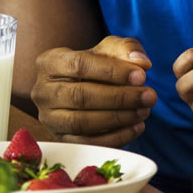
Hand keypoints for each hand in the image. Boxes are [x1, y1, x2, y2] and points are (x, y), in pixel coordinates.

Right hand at [31, 36, 156, 146]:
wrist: (81, 88)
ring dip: (118, 118)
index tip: (142, 76)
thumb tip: (141, 62)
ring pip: (81, 122)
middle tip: (149, 96)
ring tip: (145, 111)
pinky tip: (137, 127)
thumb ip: (126, 49)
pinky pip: (86, 143)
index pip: (79, 65)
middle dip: (120, 98)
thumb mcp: (110, 49)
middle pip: (80, 96)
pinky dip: (115, 137)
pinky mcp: (60, 139)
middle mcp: (42, 91)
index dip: (112, 71)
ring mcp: (48, 118)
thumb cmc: (97, 65)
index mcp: (50, 62)